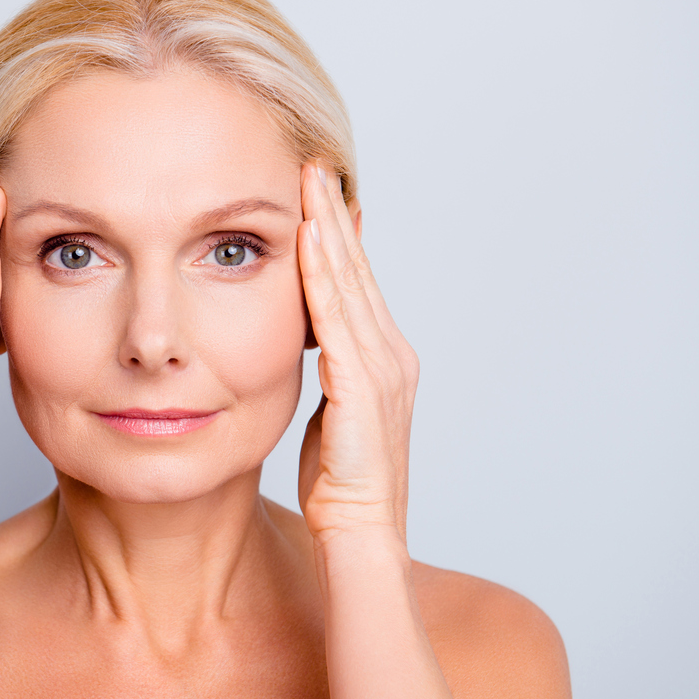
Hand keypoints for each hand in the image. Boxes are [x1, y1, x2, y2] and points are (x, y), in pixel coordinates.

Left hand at [296, 163, 418, 543]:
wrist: (362, 533)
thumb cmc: (341, 483)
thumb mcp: (332, 414)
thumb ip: (328, 373)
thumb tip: (309, 345)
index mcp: (383, 359)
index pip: (355, 283)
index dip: (335, 236)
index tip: (314, 194)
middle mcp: (391, 354)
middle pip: (357, 269)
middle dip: (333, 214)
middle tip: (313, 165)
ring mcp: (382, 368)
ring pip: (349, 282)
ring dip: (328, 229)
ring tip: (310, 182)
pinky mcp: (363, 386)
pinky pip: (337, 318)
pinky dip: (322, 275)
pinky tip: (308, 240)